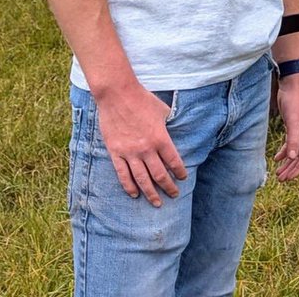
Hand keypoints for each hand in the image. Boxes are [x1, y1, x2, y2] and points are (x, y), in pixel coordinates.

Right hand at [94, 83, 187, 205]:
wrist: (118, 95)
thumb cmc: (143, 100)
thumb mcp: (162, 110)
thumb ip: (168, 124)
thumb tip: (172, 132)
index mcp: (160, 138)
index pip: (173, 161)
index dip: (179, 172)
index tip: (183, 178)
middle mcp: (146, 149)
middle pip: (158, 174)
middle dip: (167, 187)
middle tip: (173, 195)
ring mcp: (129, 152)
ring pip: (141, 179)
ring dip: (150, 193)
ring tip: (156, 203)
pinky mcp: (115, 153)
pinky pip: (122, 174)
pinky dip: (129, 186)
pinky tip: (134, 194)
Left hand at [274, 75, 298, 180]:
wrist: (291, 87)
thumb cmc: (295, 103)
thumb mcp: (293, 123)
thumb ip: (293, 140)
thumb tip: (291, 158)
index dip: (298, 169)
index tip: (288, 179)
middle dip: (291, 169)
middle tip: (280, 179)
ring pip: (295, 153)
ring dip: (287, 163)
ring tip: (278, 173)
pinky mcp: (293, 128)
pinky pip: (290, 145)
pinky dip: (284, 152)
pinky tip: (276, 158)